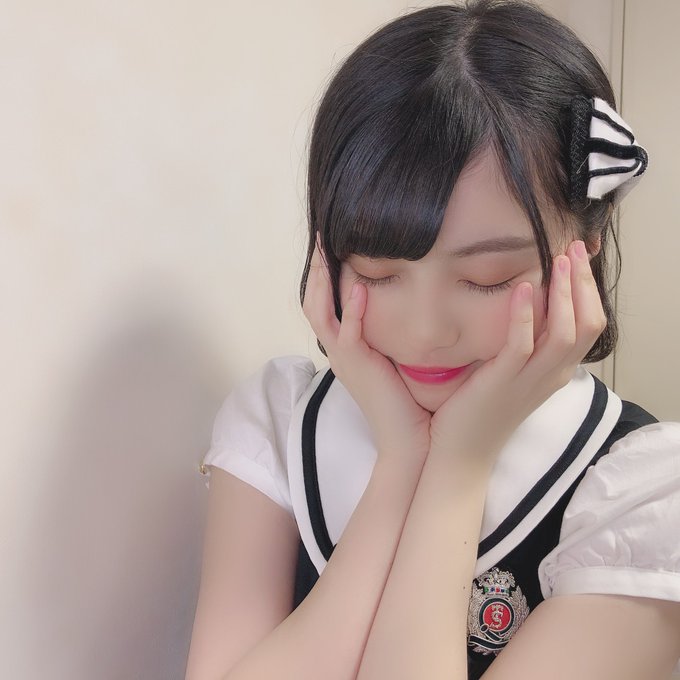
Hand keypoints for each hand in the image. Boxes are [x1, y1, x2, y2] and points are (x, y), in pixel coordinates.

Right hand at [303, 236, 431, 465]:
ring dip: (322, 280)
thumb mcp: (395, 360)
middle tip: (321, 237)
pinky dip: (351, 310)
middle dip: (316, 269)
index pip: (325, 305)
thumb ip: (392, 334)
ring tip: (326, 249)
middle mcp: (338, 351)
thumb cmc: (408, 402)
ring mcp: (344, 359)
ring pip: (319, 313)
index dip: (324, 276)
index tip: (332, 246)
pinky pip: (347, 334)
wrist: (410, 440)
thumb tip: (408, 307)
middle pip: (313, 303)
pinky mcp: (357, 367)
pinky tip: (358, 286)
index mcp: (346, 349)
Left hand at [430, 239, 605, 464]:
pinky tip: (521, 288)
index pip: (588, 325)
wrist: (461, 452)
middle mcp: (552, 375)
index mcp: (556, 371)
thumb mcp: (512, 375)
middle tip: (574, 249)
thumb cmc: (480, 410)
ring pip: (564, 332)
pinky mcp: (503, 382)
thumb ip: (523, 346)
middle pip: (586, 324)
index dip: (587, 290)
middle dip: (584, 283)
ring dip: (564, 293)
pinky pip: (521, 345)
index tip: (576, 260)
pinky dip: (524, 315)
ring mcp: (530, 381)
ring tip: (557, 260)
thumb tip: (521, 309)